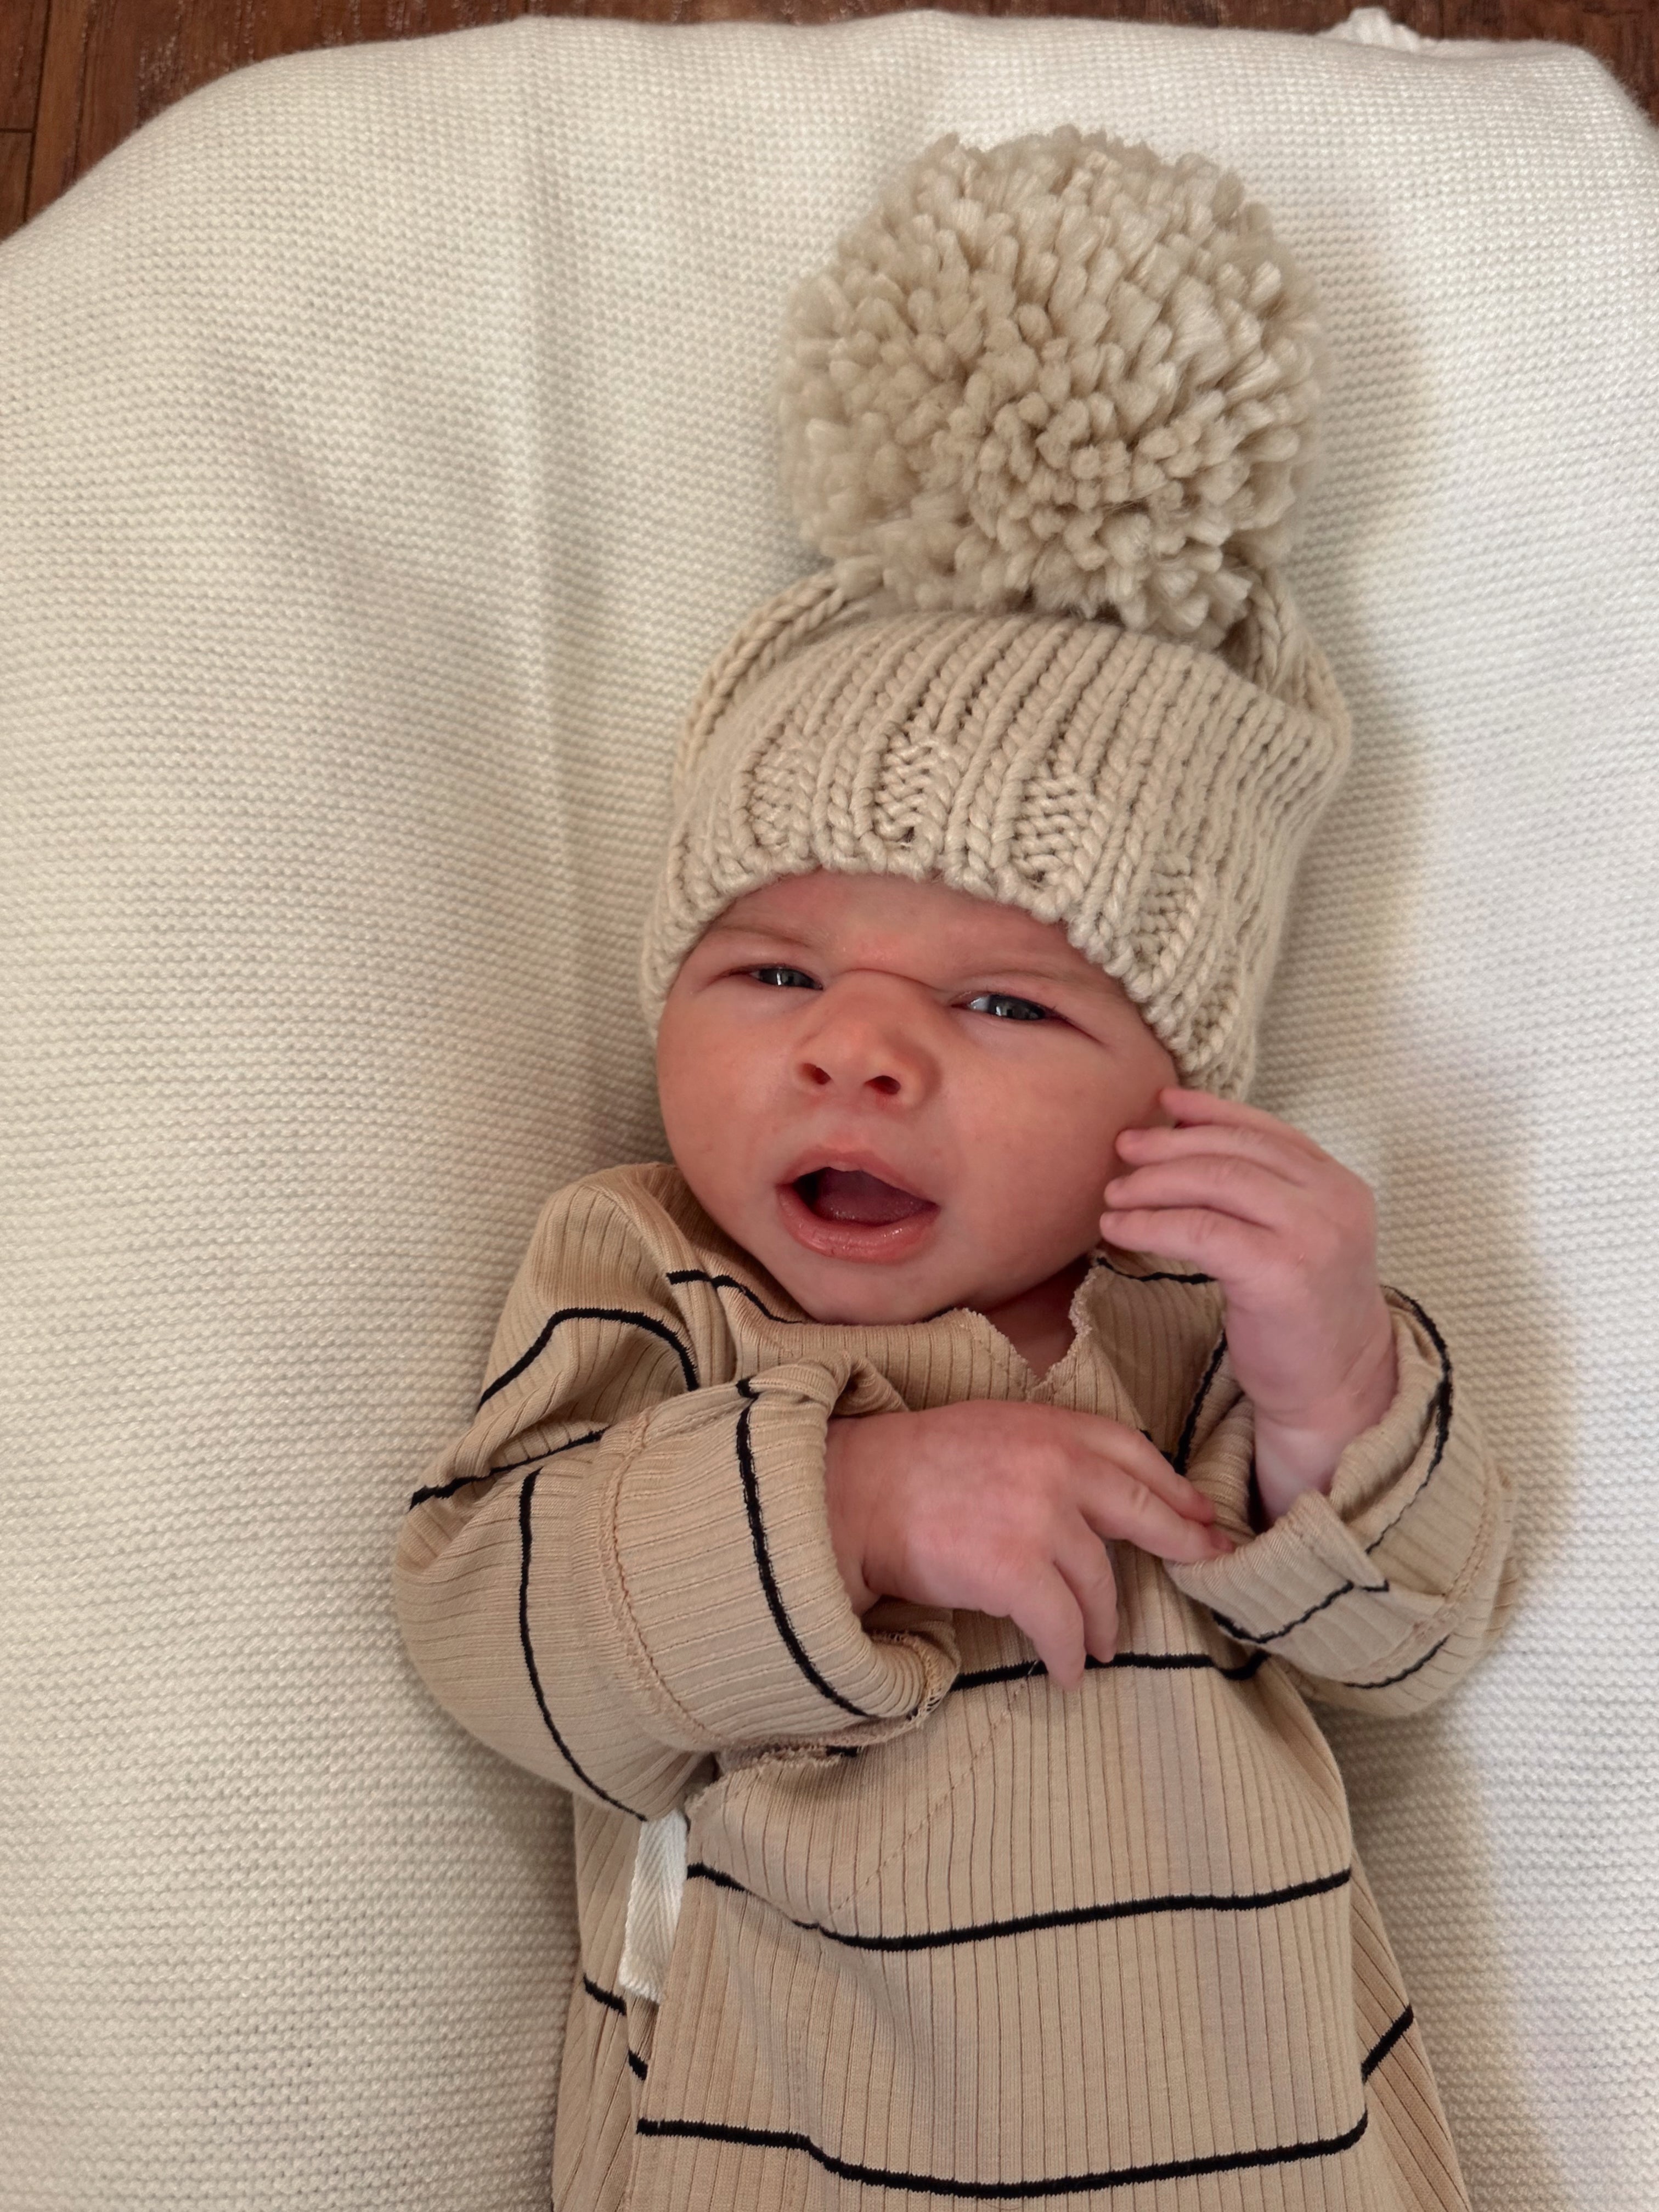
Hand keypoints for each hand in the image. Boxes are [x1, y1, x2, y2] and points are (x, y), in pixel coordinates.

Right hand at [823, 1401, 1233, 1686]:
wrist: (853, 1494)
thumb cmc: (913, 1466)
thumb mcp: (992, 1429)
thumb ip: (1048, 1449)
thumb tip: (1099, 1489)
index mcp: (1050, 1426)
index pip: (1134, 1453)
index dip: (1174, 1488)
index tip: (1201, 1515)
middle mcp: (1055, 1466)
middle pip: (1141, 1512)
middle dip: (1181, 1544)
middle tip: (1206, 1567)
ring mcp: (1039, 1520)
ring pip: (1100, 1583)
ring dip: (1105, 1621)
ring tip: (1103, 1644)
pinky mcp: (1015, 1571)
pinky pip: (1062, 1627)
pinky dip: (1070, 1655)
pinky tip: (1069, 1673)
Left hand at [1101, 1087, 1397, 1520]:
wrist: (1337, 1391)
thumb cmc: (1301, 1317)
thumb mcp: (1295, 1238)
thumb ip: (1261, 1192)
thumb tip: (1183, 1138)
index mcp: (1340, 1185)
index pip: (1267, 1131)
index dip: (1211, 1112)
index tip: (1164, 1104)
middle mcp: (1334, 1200)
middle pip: (1235, 1152)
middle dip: (1171, 1145)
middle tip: (1123, 1149)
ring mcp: (1312, 1234)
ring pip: (1216, 1184)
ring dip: (1154, 1184)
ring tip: (1114, 1195)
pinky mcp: (1280, 1272)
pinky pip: (1201, 1231)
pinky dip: (1151, 1225)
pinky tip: (1119, 1231)